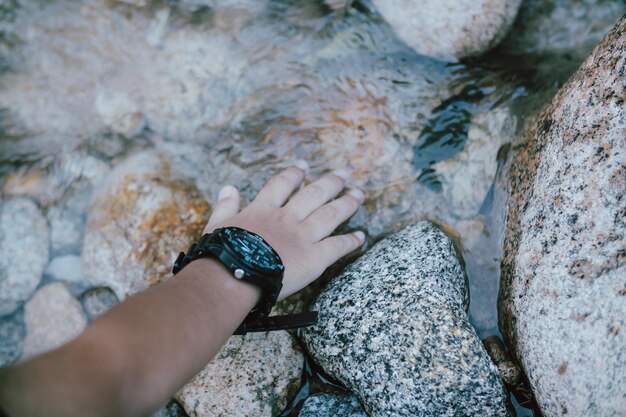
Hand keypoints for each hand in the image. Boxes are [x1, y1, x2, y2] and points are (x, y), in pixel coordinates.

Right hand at [203, 162, 364, 298]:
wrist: (232, 277)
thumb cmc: (220, 254)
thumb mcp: (216, 225)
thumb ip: (225, 206)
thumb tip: (228, 187)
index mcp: (263, 210)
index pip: (281, 184)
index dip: (294, 173)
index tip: (304, 165)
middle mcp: (286, 218)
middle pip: (314, 194)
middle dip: (330, 182)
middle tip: (343, 174)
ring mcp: (302, 236)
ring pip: (330, 214)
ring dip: (346, 203)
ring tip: (358, 194)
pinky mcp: (314, 258)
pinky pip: (337, 246)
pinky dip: (350, 241)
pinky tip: (361, 237)